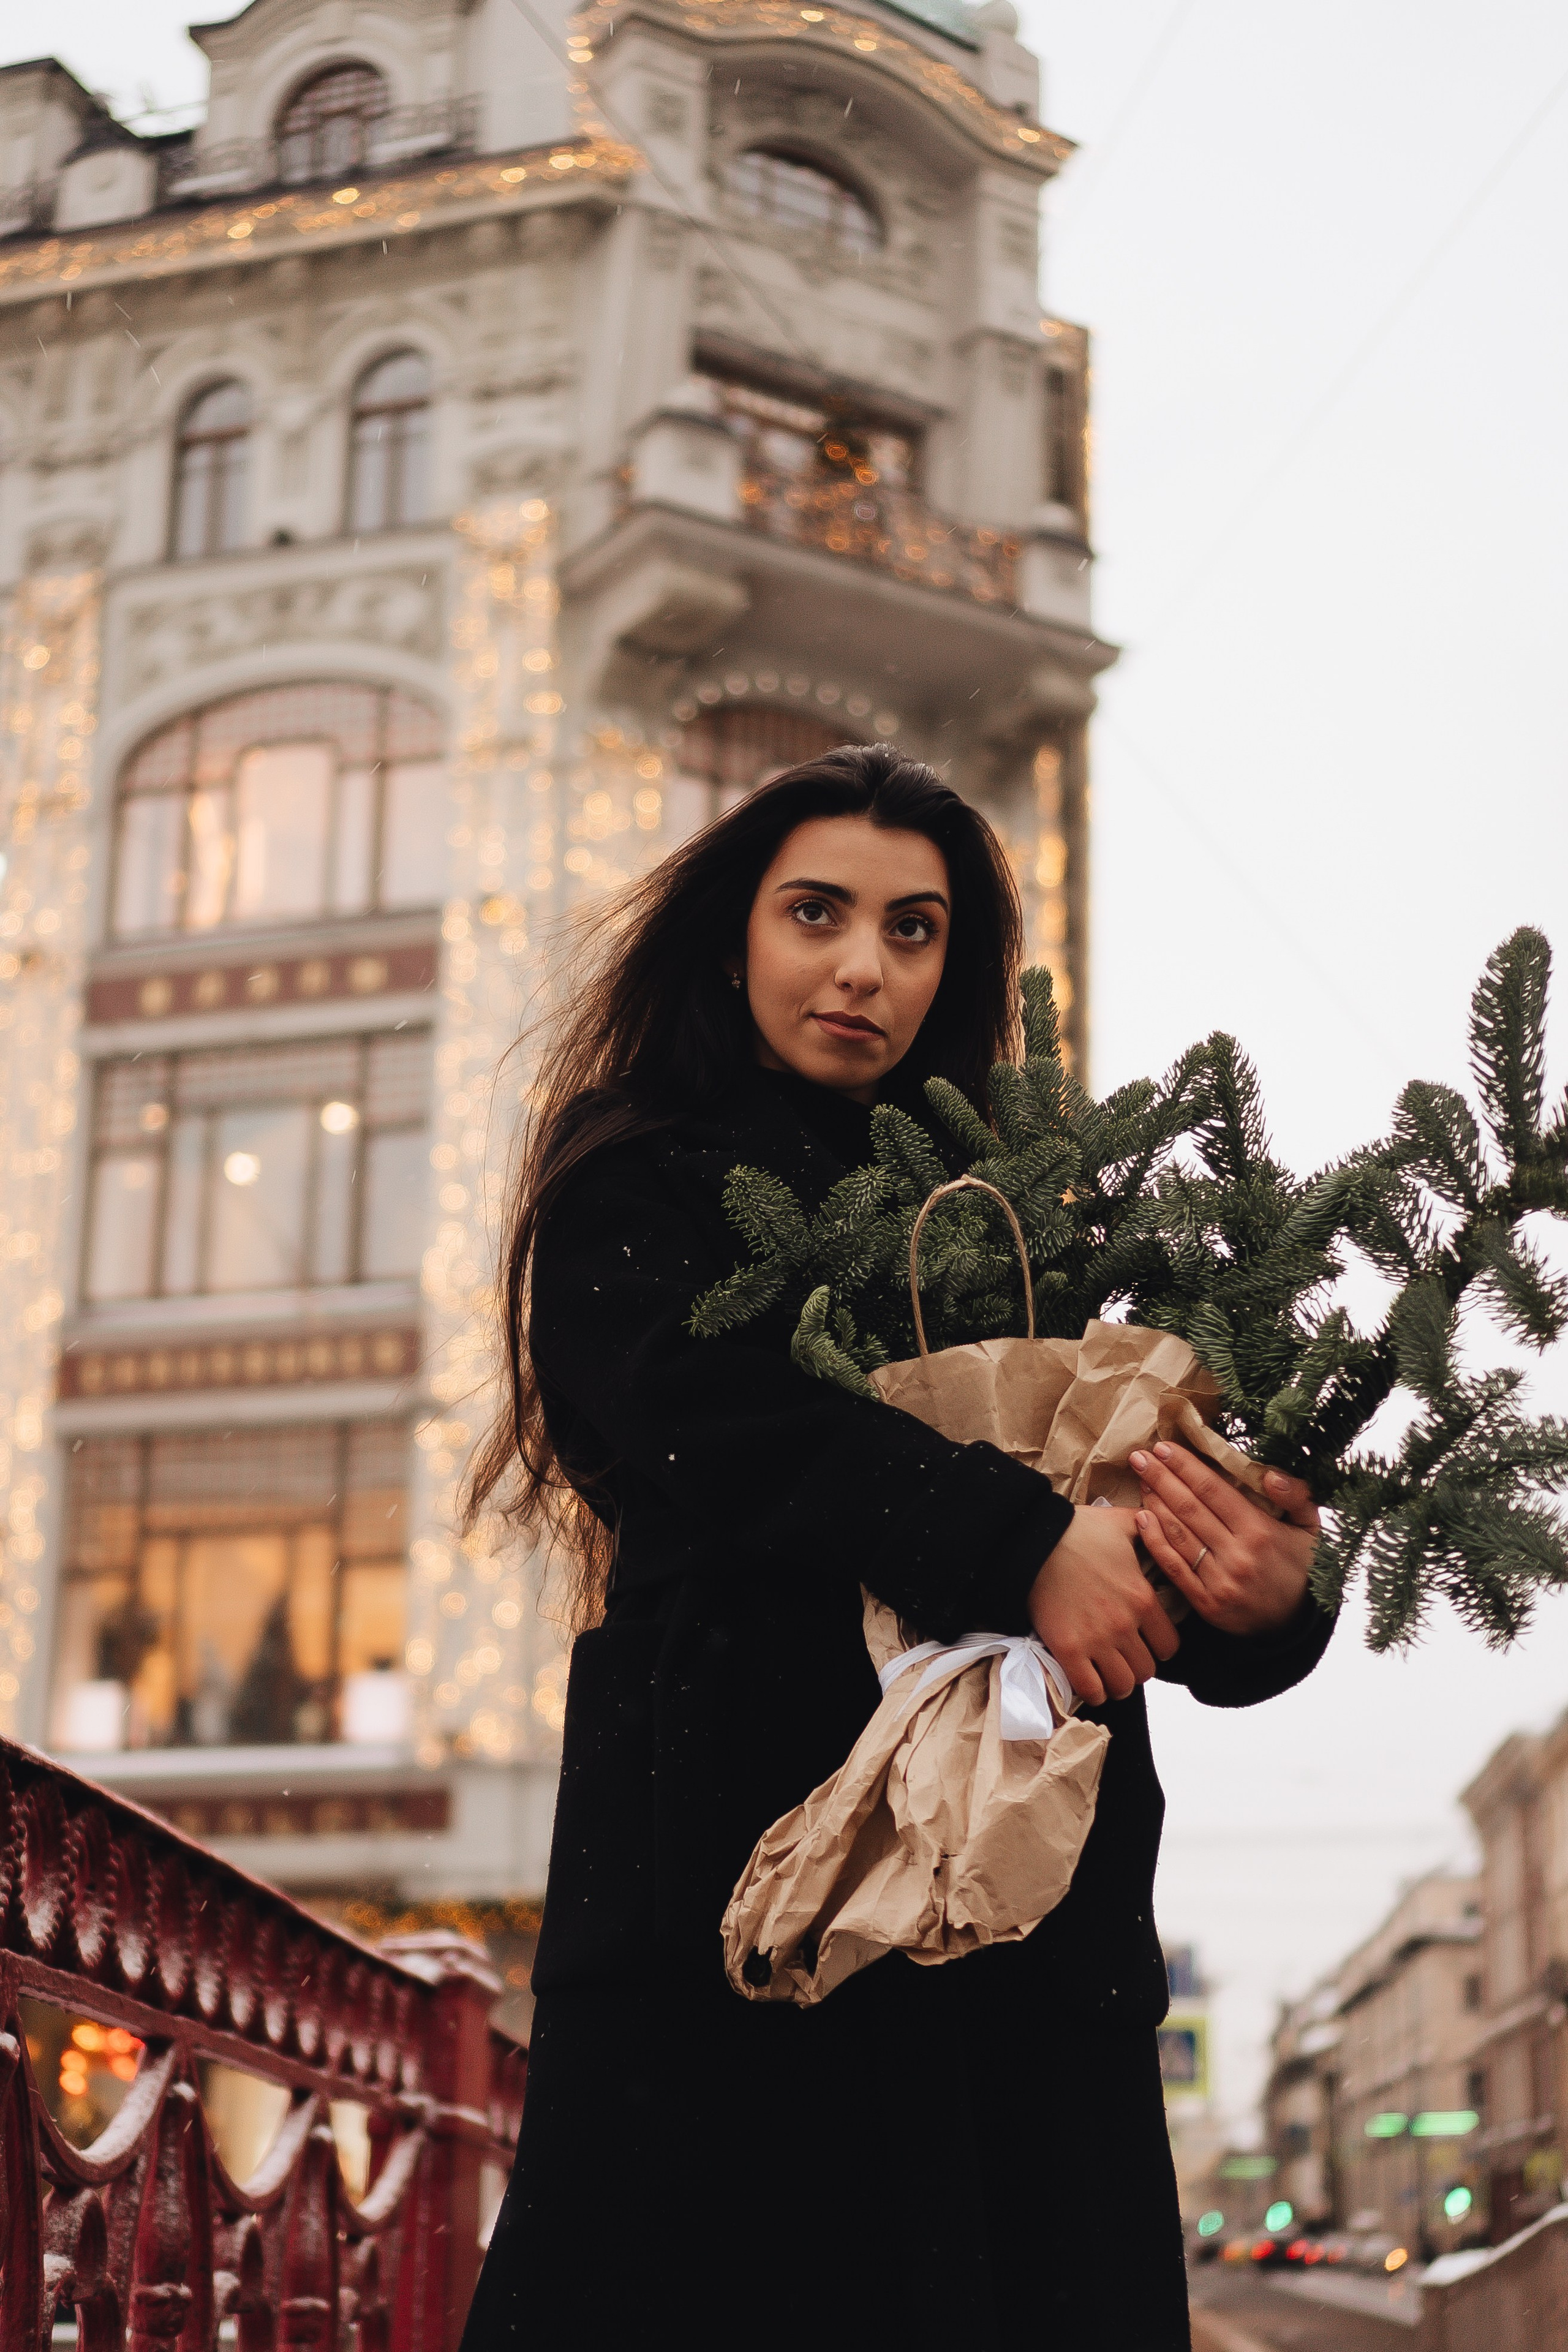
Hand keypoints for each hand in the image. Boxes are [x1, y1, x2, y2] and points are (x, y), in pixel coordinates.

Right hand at [1027, 1504, 1180, 1706]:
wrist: (1033, 1540)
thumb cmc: (1078, 1530)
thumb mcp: (1122, 1523)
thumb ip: (1150, 1528)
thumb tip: (1163, 1523)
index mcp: (1143, 1599)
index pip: (1170, 1646)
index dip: (1159, 1647)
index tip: (1146, 1642)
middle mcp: (1125, 1625)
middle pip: (1147, 1671)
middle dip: (1137, 1666)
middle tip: (1124, 1657)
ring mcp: (1096, 1640)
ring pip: (1123, 1686)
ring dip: (1116, 1683)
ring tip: (1107, 1672)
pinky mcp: (1067, 1649)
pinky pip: (1091, 1689)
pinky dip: (1093, 1691)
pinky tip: (1089, 1679)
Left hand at [1131, 1443, 1318, 1636]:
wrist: (1299, 1623)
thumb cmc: (1302, 1567)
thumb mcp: (1310, 1528)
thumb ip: (1296, 1496)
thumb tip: (1270, 1474)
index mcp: (1260, 1532)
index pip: (1213, 1490)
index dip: (1185, 1466)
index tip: (1164, 1447)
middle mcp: (1237, 1555)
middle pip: (1189, 1508)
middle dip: (1161, 1478)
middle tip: (1140, 1456)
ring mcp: (1218, 1581)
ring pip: (1178, 1534)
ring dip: (1155, 1503)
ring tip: (1141, 1479)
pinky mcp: (1205, 1603)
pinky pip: (1173, 1567)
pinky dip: (1154, 1541)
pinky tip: (1141, 1518)